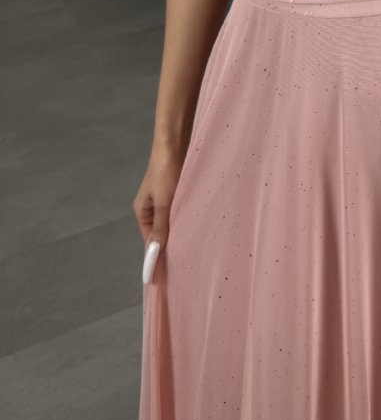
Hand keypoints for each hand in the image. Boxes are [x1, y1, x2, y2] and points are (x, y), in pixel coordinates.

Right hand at [133, 141, 185, 283]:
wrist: (175, 142)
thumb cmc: (167, 171)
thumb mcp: (164, 202)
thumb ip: (160, 229)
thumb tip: (153, 255)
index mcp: (143, 212)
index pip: (150, 242)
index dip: (157, 258)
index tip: (166, 278)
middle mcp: (152, 207)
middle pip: (161, 234)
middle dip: (171, 248)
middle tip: (185, 268)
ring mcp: (166, 200)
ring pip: (173, 224)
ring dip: (181, 234)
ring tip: (194, 253)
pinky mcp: (179, 192)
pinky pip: (182, 212)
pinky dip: (187, 221)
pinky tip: (198, 229)